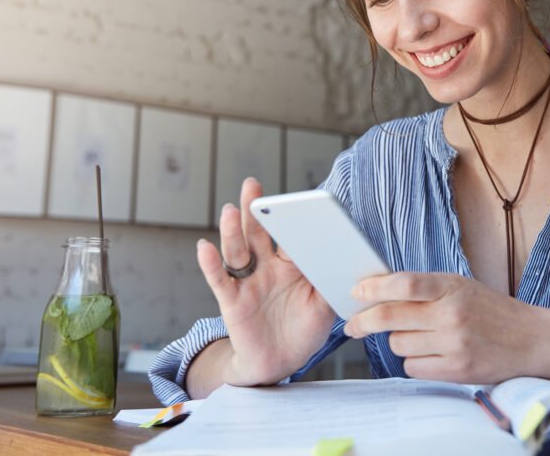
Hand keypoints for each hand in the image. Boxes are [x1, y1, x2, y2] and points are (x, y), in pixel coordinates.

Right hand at [196, 178, 336, 386]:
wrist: (282, 363)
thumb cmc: (305, 330)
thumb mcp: (325, 306)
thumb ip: (330, 282)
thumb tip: (345, 262)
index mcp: (293, 264)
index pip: (291, 235)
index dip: (292, 218)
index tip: (296, 200)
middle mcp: (268, 267)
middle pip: (259, 233)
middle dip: (255, 209)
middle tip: (252, 184)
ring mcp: (248, 281)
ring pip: (238, 251)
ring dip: (233, 231)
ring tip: (232, 210)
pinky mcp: (231, 301)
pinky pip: (219, 280)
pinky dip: (210, 263)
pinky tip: (204, 247)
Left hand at [343, 272, 549, 383]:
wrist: (530, 339)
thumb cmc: (491, 310)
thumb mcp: (461, 286)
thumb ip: (426, 287)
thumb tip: (379, 290)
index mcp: (452, 286)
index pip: (405, 283)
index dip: (374, 288)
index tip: (356, 292)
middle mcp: (452, 314)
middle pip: (390, 317)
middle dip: (364, 321)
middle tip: (353, 324)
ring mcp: (454, 344)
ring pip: (398, 345)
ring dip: (399, 341)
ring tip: (421, 336)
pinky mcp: (457, 370)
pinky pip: (413, 367)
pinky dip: (415, 361)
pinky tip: (432, 353)